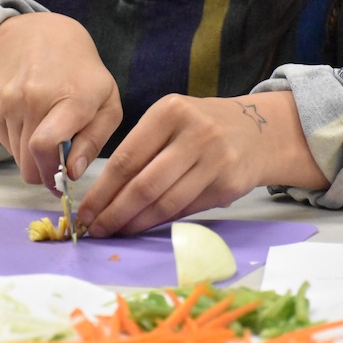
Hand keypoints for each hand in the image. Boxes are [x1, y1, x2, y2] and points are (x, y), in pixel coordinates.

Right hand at [0, 12, 121, 191]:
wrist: (40, 35)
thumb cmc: (83, 74)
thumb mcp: (107, 103)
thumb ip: (94, 141)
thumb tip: (72, 173)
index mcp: (71, 98)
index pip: (44, 145)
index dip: (51, 173)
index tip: (61, 183)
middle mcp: (34, 98)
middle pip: (28, 162)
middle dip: (43, 174)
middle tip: (57, 166)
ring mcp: (8, 100)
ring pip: (16, 157)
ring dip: (32, 157)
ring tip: (47, 133)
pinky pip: (4, 142)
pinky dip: (19, 143)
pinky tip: (32, 122)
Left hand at [77, 91, 327, 236]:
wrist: (258, 130)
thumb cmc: (199, 126)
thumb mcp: (170, 120)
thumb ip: (142, 149)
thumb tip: (103, 195)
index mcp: (169, 111)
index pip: (126, 158)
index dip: (102, 190)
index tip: (85, 210)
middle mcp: (194, 133)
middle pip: (144, 184)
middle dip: (114, 212)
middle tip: (95, 228)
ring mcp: (215, 159)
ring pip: (165, 202)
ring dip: (136, 223)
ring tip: (116, 231)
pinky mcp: (228, 184)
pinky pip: (186, 210)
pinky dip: (161, 222)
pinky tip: (143, 226)